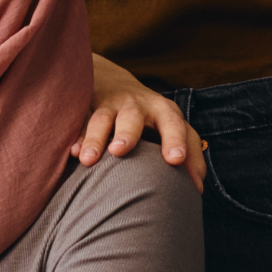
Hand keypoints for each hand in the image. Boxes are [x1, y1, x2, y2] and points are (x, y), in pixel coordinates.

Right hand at [82, 54, 204, 188]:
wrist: (115, 82)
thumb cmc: (153, 118)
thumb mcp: (173, 128)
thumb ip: (189, 155)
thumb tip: (197, 189)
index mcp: (164, 112)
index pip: (174, 124)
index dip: (175, 140)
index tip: (175, 160)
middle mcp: (138, 106)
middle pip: (133, 118)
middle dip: (127, 133)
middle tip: (120, 151)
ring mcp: (111, 107)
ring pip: (103, 119)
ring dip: (95, 138)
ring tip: (88, 160)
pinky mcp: (90, 109)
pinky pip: (82, 124)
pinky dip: (77, 138)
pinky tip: (73, 153)